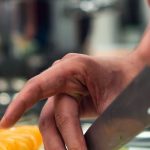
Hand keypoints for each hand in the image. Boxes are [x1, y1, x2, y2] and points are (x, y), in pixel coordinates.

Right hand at [0, 51, 143, 149]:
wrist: (134, 73)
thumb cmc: (129, 82)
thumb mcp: (114, 103)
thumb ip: (96, 124)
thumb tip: (80, 149)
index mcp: (73, 68)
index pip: (38, 86)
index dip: (20, 104)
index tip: (5, 124)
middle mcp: (64, 75)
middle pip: (51, 112)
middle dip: (59, 140)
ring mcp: (67, 85)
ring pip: (54, 118)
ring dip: (60, 140)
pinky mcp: (71, 96)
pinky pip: (60, 116)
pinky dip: (63, 132)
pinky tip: (68, 143)